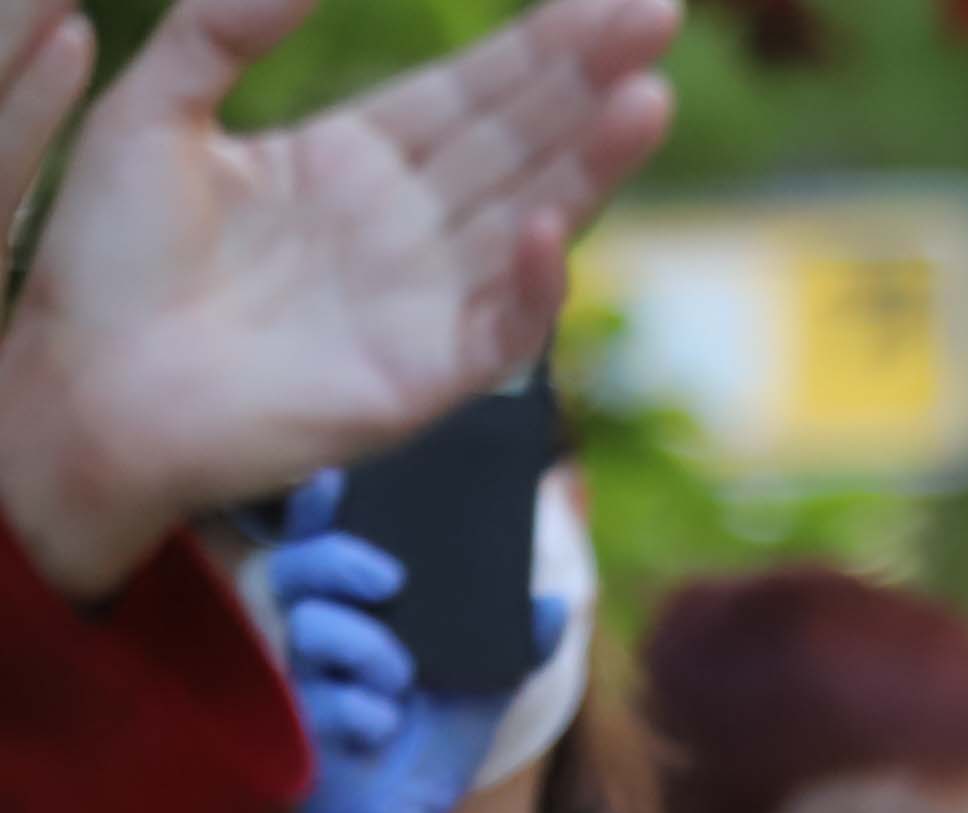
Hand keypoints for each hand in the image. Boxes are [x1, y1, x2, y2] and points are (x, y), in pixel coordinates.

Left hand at [0, 0, 675, 599]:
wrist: (81, 393)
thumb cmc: (103, 266)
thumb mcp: (150, 116)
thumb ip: (220, 29)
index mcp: (355, 159)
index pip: (472, 91)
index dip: (542, 43)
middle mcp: (410, 226)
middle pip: (521, 139)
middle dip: (591, 78)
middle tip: (658, 13)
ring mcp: (425, 303)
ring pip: (531, 218)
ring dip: (590, 163)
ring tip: (645, 99)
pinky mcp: (422, 381)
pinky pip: (498, 333)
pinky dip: (527, 285)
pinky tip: (544, 226)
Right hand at [259, 473, 553, 812]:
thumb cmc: (433, 743)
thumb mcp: (488, 686)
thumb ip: (519, 641)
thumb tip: (558, 601)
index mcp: (360, 608)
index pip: (325, 537)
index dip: (322, 505)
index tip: (342, 484)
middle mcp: (323, 629)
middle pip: (299, 564)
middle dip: (339, 560)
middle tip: (389, 580)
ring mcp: (307, 673)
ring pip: (309, 626)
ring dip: (363, 646)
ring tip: (401, 678)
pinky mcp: (302, 720)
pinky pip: (325, 697)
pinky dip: (363, 711)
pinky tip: (383, 727)